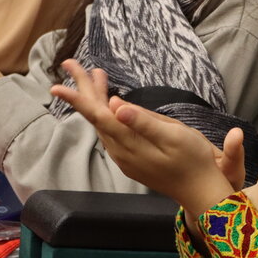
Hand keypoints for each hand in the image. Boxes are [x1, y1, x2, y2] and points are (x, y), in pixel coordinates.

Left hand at [50, 60, 237, 213]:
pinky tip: (110, 103)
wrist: (201, 193)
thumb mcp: (173, 136)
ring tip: (95, 75)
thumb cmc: (193, 160)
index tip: (56, 87)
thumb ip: (143, 121)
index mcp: (129, 143)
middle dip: (83, 89)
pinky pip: (112, 131)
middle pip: (96, 116)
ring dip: (96, 97)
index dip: (77, 99)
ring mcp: (125, 157)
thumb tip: (116, 105)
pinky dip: (107, 112)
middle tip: (70, 64)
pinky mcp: (131, 159)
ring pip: (103, 122)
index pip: (97, 116)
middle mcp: (120, 152)